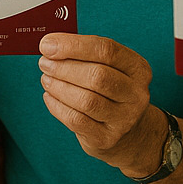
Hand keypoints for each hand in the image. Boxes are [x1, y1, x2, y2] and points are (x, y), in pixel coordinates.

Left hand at [38, 32, 167, 176]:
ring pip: (86, 100)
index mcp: (138, 69)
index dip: (73, 45)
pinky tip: (49, 96)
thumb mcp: (108, 67)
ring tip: (46, 79)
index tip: (47, 44)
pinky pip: (76, 120)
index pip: (106, 50)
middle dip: (64, 67)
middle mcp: (136, 94)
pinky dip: (57, 106)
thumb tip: (49, 45)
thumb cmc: (110, 91)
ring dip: (59, 87)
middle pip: (97, 76)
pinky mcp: (106, 139)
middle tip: (44, 63)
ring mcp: (124, 119)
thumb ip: (84, 53)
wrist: (128, 133)